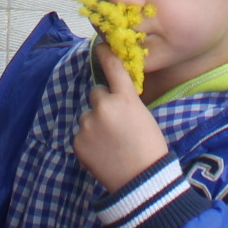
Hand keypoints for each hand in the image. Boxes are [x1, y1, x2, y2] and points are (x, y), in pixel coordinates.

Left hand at [73, 44, 167, 189]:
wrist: (141, 181)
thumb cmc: (149, 148)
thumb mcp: (144, 116)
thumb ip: (125, 102)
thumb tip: (111, 94)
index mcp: (125, 98)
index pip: (113, 68)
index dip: (105, 55)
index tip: (100, 46)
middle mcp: (104, 105)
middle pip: (96, 92)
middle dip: (103, 103)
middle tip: (116, 124)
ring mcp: (88, 123)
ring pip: (88, 114)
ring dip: (95, 123)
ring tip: (110, 143)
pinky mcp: (78, 141)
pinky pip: (81, 134)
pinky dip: (89, 141)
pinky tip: (102, 153)